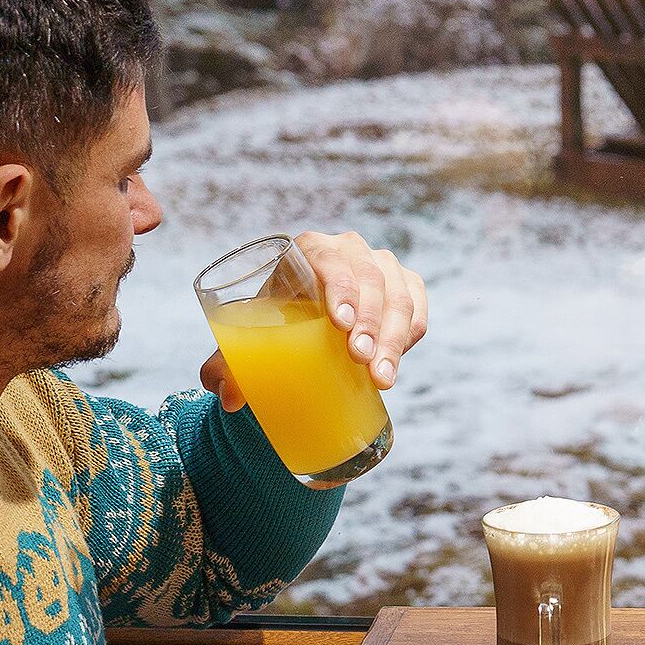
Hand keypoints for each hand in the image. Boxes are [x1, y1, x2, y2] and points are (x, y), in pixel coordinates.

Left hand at [201, 229, 428, 409]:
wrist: (306, 314)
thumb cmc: (276, 320)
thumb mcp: (251, 333)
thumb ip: (230, 361)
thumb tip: (226, 395)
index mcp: (309, 249)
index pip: (330, 259)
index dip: (341, 287)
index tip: (341, 324)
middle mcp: (351, 250)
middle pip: (370, 279)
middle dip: (370, 322)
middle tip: (359, 360)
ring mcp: (384, 267)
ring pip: (399, 297)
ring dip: (393, 337)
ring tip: (381, 377)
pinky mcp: (406, 288)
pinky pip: (417, 310)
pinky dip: (411, 336)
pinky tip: (394, 362)